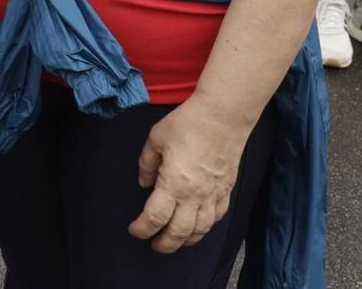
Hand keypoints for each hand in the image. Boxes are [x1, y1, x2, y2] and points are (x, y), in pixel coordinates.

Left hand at [129, 103, 250, 253]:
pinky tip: (200, 226)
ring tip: (176, 241)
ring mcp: (213, 194)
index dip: (141, 229)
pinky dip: (207, 226)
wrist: (223, 116)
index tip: (134, 230)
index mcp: (173, 184)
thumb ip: (147, 164)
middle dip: (164, 244)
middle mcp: (195, 195)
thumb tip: (144, 182)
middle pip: (178, 232)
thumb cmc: (188, 123)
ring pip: (201, 230)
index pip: (155, 218)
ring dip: (187, 240)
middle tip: (154, 245)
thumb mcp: (156, 138)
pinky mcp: (227, 189)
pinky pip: (217, 217)